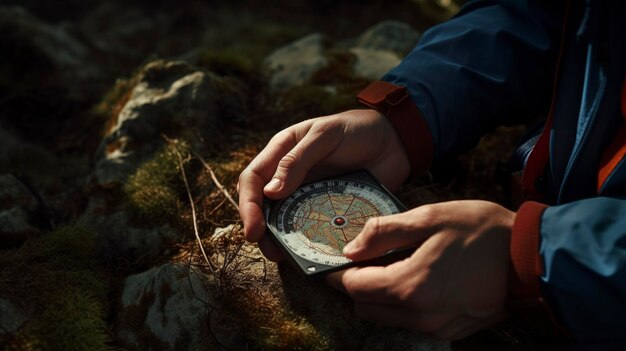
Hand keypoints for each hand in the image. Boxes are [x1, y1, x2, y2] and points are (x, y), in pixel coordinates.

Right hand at [238, 109, 410, 259]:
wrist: (394, 141)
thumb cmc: (356, 129)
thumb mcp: (325, 136)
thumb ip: (297, 160)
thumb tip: (270, 192)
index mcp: (281, 152)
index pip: (253, 179)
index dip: (248, 205)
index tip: (254, 229)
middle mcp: (288, 177)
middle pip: (263, 206)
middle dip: (261, 229)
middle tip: (270, 249)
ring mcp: (307, 195)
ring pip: (284, 221)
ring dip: (281, 240)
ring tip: (286, 256)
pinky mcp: (327, 211)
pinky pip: (312, 229)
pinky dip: (308, 242)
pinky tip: (310, 254)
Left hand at [327, 200, 514, 339]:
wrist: (532, 257)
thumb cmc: (482, 231)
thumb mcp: (429, 218)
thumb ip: (385, 232)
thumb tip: (351, 247)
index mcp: (410, 286)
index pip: (354, 286)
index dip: (337, 273)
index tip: (330, 261)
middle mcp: (419, 315)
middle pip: (365, 306)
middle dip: (355, 285)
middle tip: (361, 260)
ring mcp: (436, 327)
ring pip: (385, 317)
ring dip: (377, 295)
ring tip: (388, 266)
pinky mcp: (450, 330)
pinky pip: (409, 321)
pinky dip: (400, 304)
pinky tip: (413, 278)